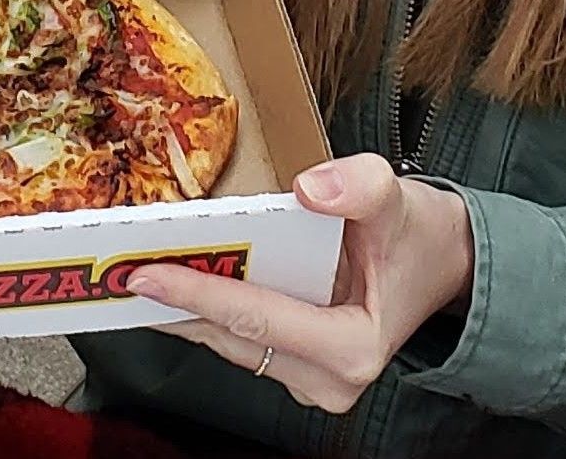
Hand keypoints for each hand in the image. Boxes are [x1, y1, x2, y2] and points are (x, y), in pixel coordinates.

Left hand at [127, 152, 474, 413]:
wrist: (446, 261)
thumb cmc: (421, 235)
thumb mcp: (399, 199)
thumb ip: (359, 187)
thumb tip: (308, 188)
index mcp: (349, 348)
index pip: (256, 317)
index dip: (197, 293)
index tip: (144, 274)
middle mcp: (325, 378)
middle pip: (232, 334)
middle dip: (176, 299)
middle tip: (118, 268)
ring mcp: (308, 377)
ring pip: (229, 340)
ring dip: (185, 304)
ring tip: (134, 268)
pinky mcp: (295, 365)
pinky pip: (239, 336)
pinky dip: (208, 305)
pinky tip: (174, 277)